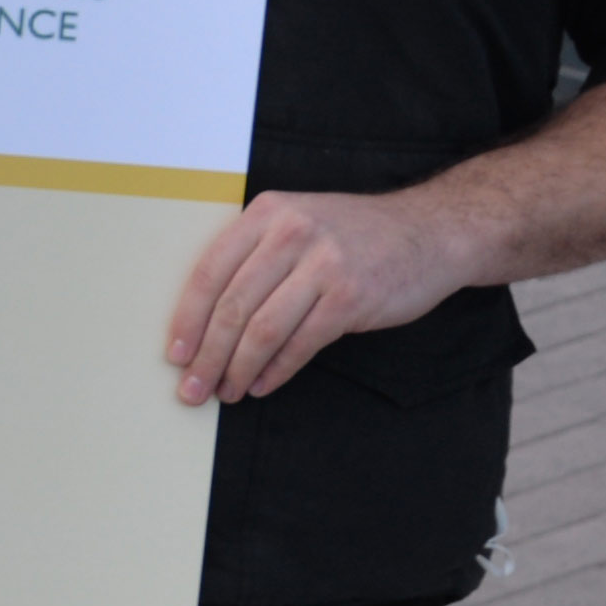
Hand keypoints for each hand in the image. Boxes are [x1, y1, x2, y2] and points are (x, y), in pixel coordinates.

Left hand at [163, 188, 463, 404]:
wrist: (429, 232)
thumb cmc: (353, 236)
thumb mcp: (297, 223)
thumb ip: (255, 256)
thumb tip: (206, 322)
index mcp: (266, 213)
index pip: (210, 272)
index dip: (187, 319)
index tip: (175, 355)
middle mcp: (291, 234)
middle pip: (232, 307)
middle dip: (207, 356)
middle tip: (192, 388)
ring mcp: (323, 264)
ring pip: (263, 329)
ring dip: (238, 368)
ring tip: (227, 391)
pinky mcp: (352, 297)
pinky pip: (301, 343)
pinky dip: (277, 370)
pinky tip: (262, 385)